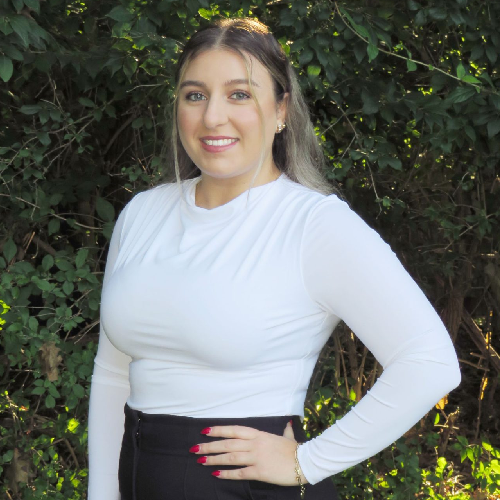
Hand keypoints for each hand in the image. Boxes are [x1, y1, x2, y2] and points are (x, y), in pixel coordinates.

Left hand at [189, 420, 308, 485]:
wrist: (305, 461)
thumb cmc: (295, 449)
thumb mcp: (286, 437)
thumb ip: (284, 430)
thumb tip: (288, 423)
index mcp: (258, 434)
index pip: (233, 430)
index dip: (218, 430)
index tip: (204, 431)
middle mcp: (255, 443)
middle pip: (227, 443)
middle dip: (209, 445)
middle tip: (194, 448)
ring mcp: (256, 457)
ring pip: (230, 457)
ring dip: (214, 459)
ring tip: (201, 461)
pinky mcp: (259, 472)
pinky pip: (239, 472)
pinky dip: (227, 473)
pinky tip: (216, 474)